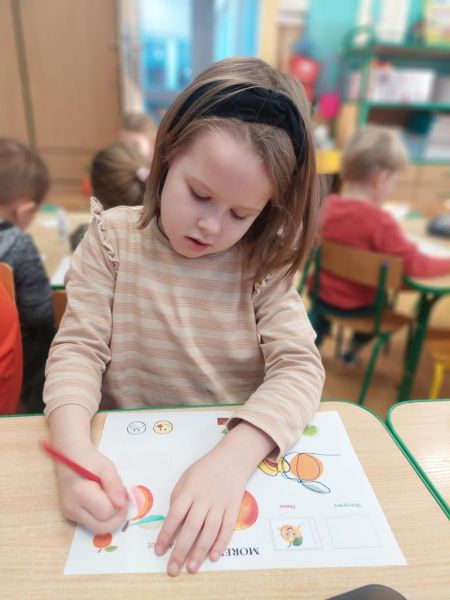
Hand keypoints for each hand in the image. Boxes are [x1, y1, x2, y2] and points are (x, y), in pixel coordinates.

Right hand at [54, 443, 127, 533]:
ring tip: (112, 499)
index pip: (106, 512)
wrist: (69, 456)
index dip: (119, 506)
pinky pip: (91, 523)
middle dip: (116, 517)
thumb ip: (115, 485)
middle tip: (122, 502)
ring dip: (109, 518)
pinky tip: (103, 501)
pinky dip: (101, 516)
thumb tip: (122, 504)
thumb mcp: (107, 467)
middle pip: (101, 527)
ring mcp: (69, 513)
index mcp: (79, 493)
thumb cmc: (88, 459)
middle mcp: (72, 507)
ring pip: (97, 528)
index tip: (123, 494)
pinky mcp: (71, 515)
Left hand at [155, 421, 274, 575]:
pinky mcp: (234, 508)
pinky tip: (213, 556)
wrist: (232, 458)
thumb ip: (178, 498)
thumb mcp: (186, 477)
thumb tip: (173, 523)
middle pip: (192, 527)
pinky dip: (221, 543)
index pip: (175, 515)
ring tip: (192, 568)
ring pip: (210, 531)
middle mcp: (205, 498)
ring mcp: (221, 504)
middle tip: (173, 569)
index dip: (166, 534)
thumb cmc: (205, 469)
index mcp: (189, 490)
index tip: (158, 550)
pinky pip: (228, 528)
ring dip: (200, 551)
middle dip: (181, 550)